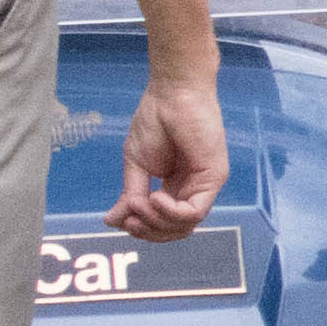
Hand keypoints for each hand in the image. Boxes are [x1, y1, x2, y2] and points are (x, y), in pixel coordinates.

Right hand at [107, 64, 226, 240]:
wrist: (171, 94)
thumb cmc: (155, 121)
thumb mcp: (135, 166)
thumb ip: (129, 196)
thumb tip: (112, 222)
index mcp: (174, 187)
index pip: (163, 224)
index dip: (142, 228)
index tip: (122, 218)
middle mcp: (192, 190)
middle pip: (175, 231)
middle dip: (148, 230)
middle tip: (130, 218)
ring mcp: (205, 185)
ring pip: (184, 226)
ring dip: (156, 221)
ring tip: (141, 201)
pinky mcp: (214, 177)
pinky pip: (195, 212)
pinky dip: (171, 212)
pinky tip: (155, 197)